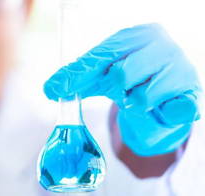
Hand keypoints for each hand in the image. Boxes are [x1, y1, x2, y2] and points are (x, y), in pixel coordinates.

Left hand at [44, 23, 201, 155]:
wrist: (167, 96)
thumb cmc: (132, 80)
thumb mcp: (102, 76)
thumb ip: (78, 79)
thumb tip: (50, 88)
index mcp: (138, 35)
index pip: (102, 55)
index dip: (78, 75)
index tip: (55, 89)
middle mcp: (161, 46)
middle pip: (121, 75)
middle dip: (115, 90)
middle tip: (121, 92)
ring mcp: (180, 69)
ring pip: (141, 97)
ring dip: (134, 105)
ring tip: (140, 99)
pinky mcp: (191, 97)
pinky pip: (172, 110)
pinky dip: (163, 114)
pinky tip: (163, 109)